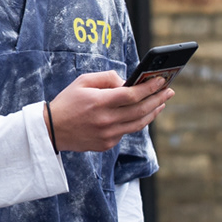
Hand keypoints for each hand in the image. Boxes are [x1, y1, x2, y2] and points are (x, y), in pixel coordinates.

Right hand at [45, 71, 171, 152]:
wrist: (51, 130)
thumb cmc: (68, 102)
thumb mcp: (83, 82)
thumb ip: (107, 78)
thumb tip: (127, 82)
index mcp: (99, 102)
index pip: (132, 95)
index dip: (150, 88)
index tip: (162, 81)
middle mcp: (105, 120)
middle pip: (141, 110)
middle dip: (158, 99)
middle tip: (169, 91)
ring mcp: (107, 135)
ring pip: (139, 124)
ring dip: (153, 112)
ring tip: (161, 103)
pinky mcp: (107, 144)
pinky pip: (127, 132)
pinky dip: (136, 121)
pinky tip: (142, 114)